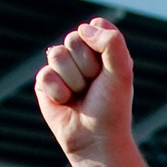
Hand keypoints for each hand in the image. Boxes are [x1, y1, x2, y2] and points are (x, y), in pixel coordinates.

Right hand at [34, 18, 135, 164]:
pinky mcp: (44, 82)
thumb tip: (83, 29)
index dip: (101, 49)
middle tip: (93, 87)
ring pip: (57, 55)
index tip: (109, 72)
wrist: (96, 138)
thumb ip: (112, 42)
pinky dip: (59, 92)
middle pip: (73, 39)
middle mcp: (80, 55)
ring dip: (73, 81)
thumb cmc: (112, 107)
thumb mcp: (121, 71)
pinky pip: (45, 74)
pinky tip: (66, 102)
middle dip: (87, 67)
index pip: (94, 27)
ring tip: (80, 95)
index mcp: (101, 48)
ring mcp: (61, 67)